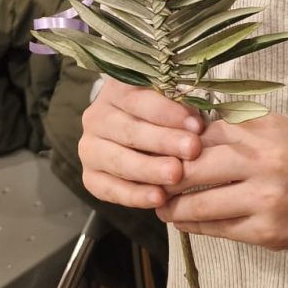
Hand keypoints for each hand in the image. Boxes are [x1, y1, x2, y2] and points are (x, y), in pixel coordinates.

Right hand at [78, 78, 202, 209]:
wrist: (132, 134)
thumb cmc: (160, 114)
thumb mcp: (167, 100)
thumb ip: (179, 107)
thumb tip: (197, 124)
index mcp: (116, 90)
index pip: (140, 99)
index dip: (169, 112)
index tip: (196, 125)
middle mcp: (97, 116)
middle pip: (130, 130)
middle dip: (164, 141)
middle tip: (192, 149)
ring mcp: (90, 147)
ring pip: (118, 160)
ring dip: (149, 169)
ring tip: (176, 175)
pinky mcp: (90, 176)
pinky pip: (109, 189)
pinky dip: (135, 195)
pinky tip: (158, 198)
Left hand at [157, 112, 287, 251]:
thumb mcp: (267, 125)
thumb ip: (228, 125)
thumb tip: (179, 131)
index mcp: (259, 131)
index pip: (200, 136)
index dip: (172, 145)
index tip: (154, 151)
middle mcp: (262, 164)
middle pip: (194, 170)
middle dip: (165, 176)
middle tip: (149, 179)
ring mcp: (264, 200)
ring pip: (200, 205)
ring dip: (172, 207)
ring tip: (162, 205)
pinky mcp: (266, 232)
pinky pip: (218, 229)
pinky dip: (193, 224)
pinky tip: (183, 219)